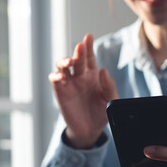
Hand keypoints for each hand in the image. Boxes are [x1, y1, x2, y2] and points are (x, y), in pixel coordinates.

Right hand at [49, 34, 117, 148]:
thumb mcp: (111, 100)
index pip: (90, 57)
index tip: (88, 36)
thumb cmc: (101, 113)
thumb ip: (109, 86)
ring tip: (69, 62)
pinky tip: (61, 76)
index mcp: (93, 75)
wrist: (90, 130)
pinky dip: (56, 76)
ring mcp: (69, 83)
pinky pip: (55, 80)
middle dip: (78, 51)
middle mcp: (79, 76)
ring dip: (64, 61)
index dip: (89, 46)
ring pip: (62, 66)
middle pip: (77, 59)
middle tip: (81, 46)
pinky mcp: (60, 92)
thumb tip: (103, 70)